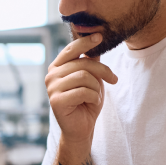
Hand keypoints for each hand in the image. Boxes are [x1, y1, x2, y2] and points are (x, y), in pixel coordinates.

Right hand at [45, 34, 117, 148]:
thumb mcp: (91, 78)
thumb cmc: (86, 102)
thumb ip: (90, 61)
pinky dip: (94, 97)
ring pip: (84, 77)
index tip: (99, 36)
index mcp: (57, 67)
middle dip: (102, 71)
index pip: (71, 49)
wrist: (81, 128)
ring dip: (97, 88)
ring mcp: (52, 88)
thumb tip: (96, 39)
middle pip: (83, 63)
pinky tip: (91, 103)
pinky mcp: (56, 101)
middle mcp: (51, 75)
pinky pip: (83, 91)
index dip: (85, 42)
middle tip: (113, 79)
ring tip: (96, 96)